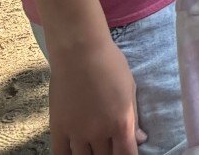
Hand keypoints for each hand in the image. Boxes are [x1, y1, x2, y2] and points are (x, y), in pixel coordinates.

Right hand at [47, 32, 139, 154]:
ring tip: (95, 150)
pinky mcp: (58, 128)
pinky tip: (75, 154)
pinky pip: (61, 154)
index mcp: (121, 122)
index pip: (127, 154)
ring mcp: (77, 132)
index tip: (128, 154)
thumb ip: (133, 117)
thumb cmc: (111, 65)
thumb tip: (140, 139)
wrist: (80, 53)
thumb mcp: (130, 89)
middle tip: (111, 148)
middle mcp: (99, 132)